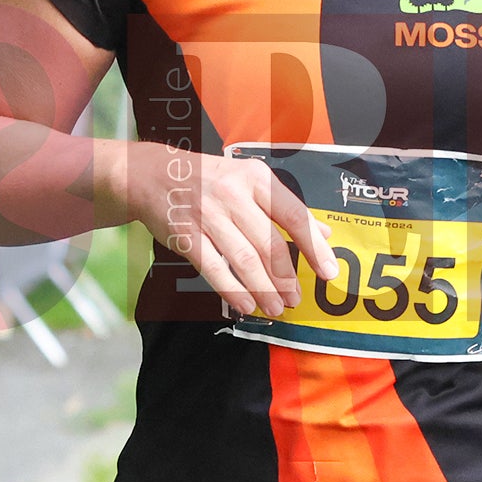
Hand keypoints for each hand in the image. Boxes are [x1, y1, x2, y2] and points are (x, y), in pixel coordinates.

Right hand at [112, 142, 338, 317]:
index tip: (328, 272)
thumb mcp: (250, 180)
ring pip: (244, 259)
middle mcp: (233, 194)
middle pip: (269, 243)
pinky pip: (214, 269)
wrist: (153, 174)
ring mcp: (208, 215)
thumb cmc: (210, 179)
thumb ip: (286, 207)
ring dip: (264, 289)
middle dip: (286, 277)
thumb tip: (324, 233)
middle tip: (295, 298)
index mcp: (255, 178)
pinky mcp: (186, 235)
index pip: (293, 215)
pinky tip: (247, 304)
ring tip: (276, 307)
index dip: (314, 247)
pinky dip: (233, 290)